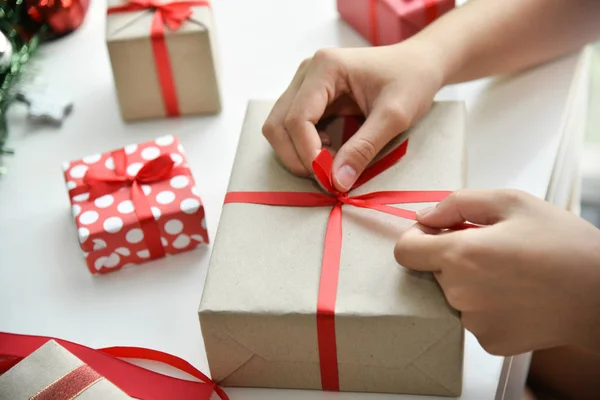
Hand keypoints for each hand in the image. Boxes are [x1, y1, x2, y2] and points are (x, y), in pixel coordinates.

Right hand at [262, 40, 444, 191]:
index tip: (329, 178)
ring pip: (279, 128)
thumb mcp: (395, 116)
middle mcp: (306, 73)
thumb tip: (337, 182)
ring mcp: (304, 84)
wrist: (419, 64)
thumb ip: (364, 148)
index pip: (297, 118)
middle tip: (326, 177)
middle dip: (297, 157)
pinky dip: (304, 147)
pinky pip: (291, 128)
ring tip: (328, 163)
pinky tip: (330, 150)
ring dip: (297, 153)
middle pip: (278, 125)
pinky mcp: (308, 97)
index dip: (308, 153)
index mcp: (325, 67)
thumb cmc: (411, 81)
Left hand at [394, 189, 599, 354]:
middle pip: (434, 270)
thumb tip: (424, 216)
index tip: (437, 233)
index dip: (417, 237)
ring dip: (472, 281)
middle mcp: (459, 292)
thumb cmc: (563, 246)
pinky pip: (473, 317)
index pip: (405, 250)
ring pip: (454, 294)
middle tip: (494, 250)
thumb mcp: (512, 202)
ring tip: (512, 273)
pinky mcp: (488, 342)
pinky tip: (516, 296)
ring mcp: (473, 322)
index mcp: (460, 255)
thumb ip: (458, 203)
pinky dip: (487, 305)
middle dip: (455, 256)